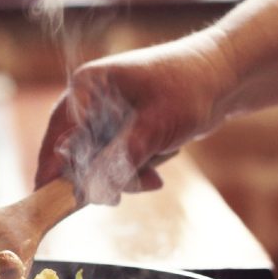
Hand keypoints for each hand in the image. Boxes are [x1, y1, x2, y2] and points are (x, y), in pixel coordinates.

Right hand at [34, 32, 234, 203]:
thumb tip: (92, 192)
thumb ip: (120, 161)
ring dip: (124, 176)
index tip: (51, 201)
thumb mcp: (153, 128)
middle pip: (76, 155)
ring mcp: (105, 116)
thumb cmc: (189, 89)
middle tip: (119, 197)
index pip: (57, 137)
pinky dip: (133, 171)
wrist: (226, 78)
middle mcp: (89, 100)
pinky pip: (115, 162)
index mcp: (86, 88)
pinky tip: (156, 171)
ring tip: (153, 176)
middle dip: (102, 177)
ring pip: (98, 163)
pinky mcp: (122, 129)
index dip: (54, 172)